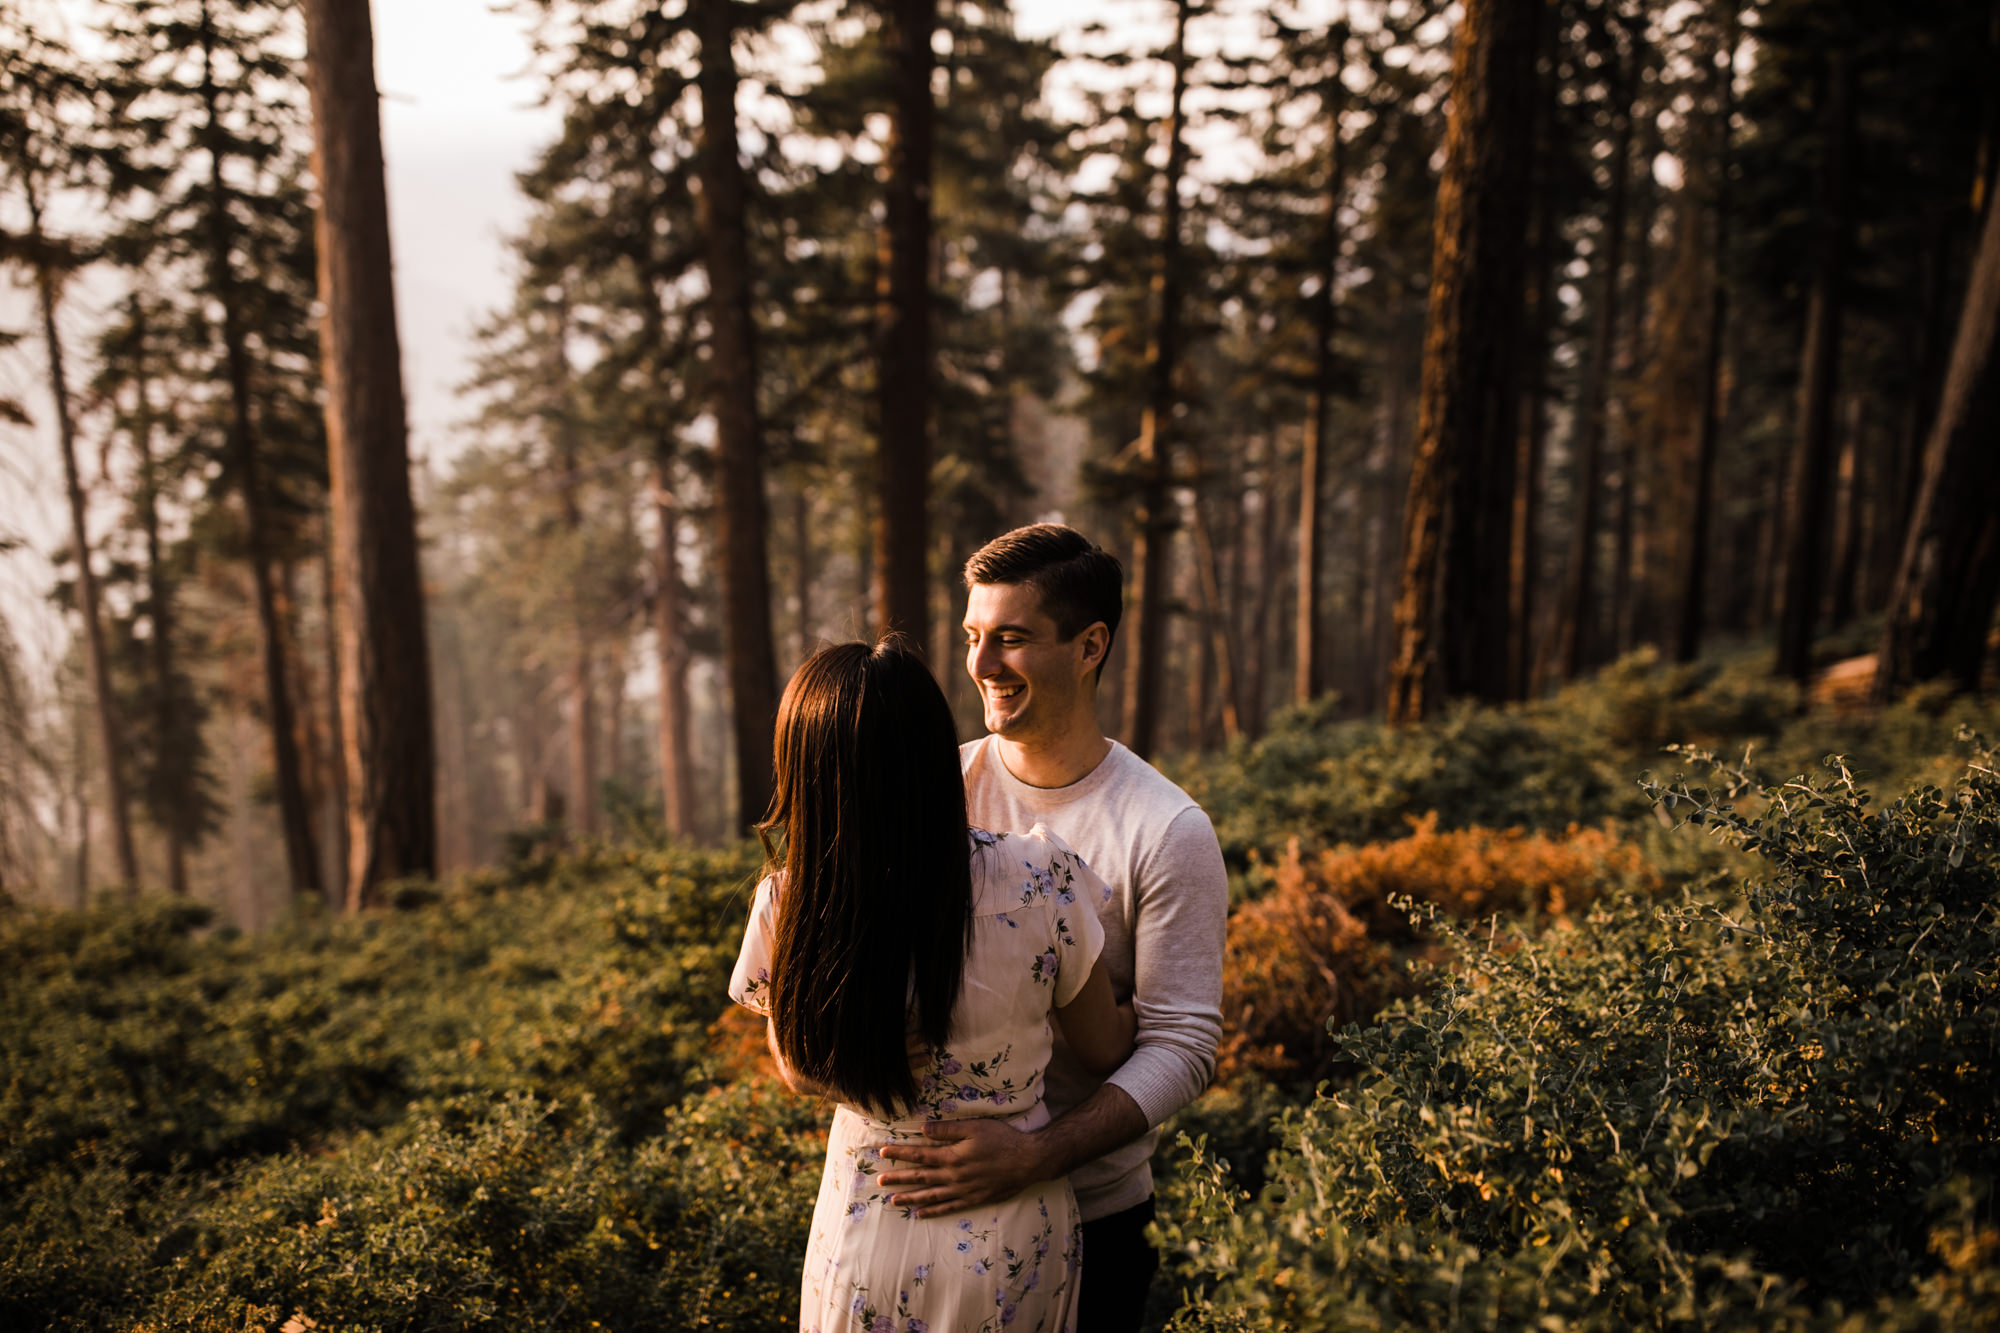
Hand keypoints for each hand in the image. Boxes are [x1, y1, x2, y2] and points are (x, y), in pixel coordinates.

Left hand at [875, 1119, 1050, 1218]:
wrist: (1028, 1161)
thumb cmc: (1002, 1140)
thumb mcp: (975, 1127)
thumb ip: (948, 1130)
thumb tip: (923, 1129)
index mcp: (952, 1156)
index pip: (920, 1155)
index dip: (900, 1153)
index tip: (883, 1152)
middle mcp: (954, 1176)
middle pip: (920, 1178)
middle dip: (898, 1178)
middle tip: (879, 1181)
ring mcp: (963, 1191)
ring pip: (930, 1196)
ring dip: (910, 1198)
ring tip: (892, 1201)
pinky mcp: (973, 1200)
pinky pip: (948, 1208)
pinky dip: (933, 1211)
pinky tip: (919, 1214)